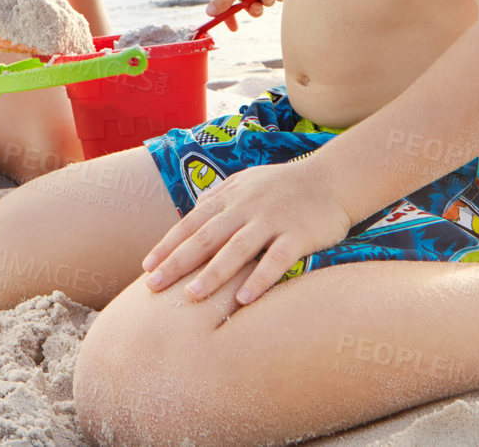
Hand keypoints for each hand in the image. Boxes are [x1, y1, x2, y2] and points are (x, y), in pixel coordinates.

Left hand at [142, 159, 353, 305]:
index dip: (168, 245)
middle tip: (153, 286)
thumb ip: (218, 201)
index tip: (147, 268)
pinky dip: (260, 278)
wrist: (332, 179)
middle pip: (206, 237)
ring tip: (191, 296)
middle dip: (178, 262)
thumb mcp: (245, 183)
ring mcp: (273, 220)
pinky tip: (245, 300)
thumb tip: (188, 220)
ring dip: (213, 273)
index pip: (191, 223)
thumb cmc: (284, 187)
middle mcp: (247, 207)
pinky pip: (277, 259)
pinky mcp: (298, 235)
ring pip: (237, 249)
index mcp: (230, 198)